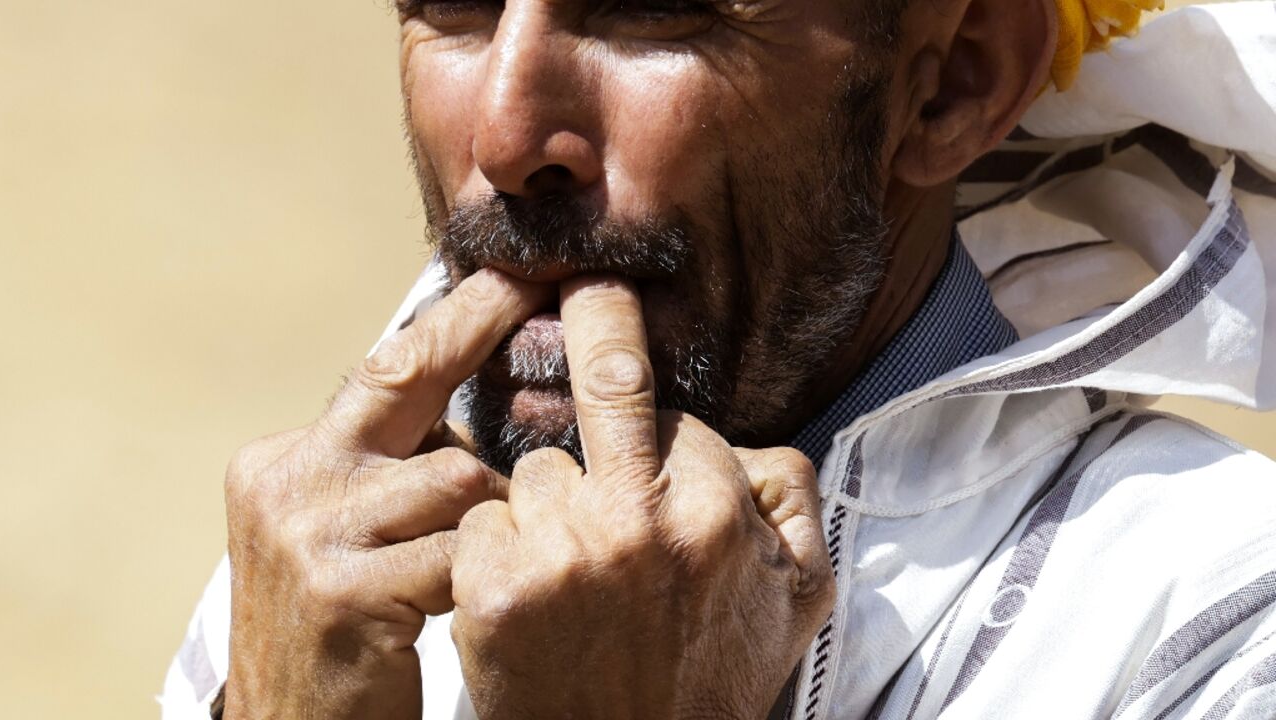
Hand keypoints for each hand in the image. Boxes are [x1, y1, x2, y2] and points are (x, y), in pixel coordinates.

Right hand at [222, 270, 549, 718]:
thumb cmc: (346, 627)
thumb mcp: (346, 533)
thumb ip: (392, 470)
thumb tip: (476, 406)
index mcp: (289, 460)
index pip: (385, 368)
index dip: (457, 316)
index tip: (513, 273)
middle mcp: (289, 481)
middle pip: (406, 375)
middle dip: (479, 322)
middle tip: (539, 283)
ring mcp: (311, 534)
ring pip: (457, 476)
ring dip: (498, 507)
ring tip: (499, 551)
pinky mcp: (346, 592)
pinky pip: (464, 549)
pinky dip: (491, 565)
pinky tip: (484, 598)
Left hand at [449, 276, 835, 719]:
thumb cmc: (707, 683)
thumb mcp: (800, 600)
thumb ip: (791, 502)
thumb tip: (745, 440)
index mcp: (717, 509)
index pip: (676, 418)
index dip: (656, 432)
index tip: (637, 404)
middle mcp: (640, 516)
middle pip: (607, 379)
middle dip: (594, 313)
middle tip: (578, 279)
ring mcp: (562, 548)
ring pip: (536, 468)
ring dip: (546, 506)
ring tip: (569, 574)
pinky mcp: (494, 587)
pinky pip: (483, 516)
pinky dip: (494, 547)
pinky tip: (523, 597)